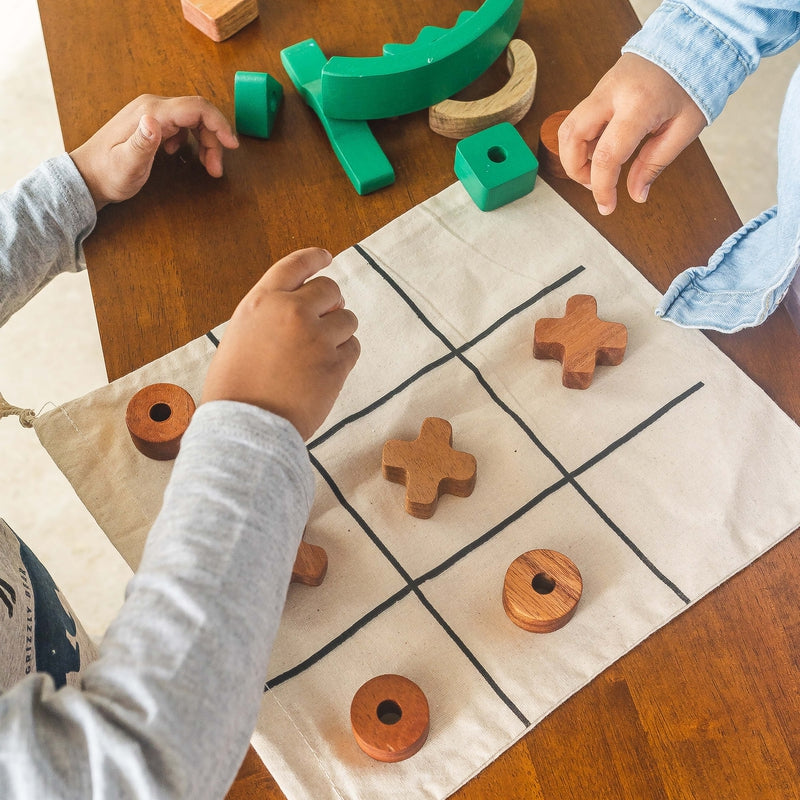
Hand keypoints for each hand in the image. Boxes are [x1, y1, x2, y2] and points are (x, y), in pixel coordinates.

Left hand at [69, 94, 238, 209]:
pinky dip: (193, 140)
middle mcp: (152, 106)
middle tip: (216, 169)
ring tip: (209, 167)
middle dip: (214, 139)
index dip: (219, 124)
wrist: (87, 176)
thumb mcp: (126, 164)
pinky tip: (183, 155)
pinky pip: (182, 124)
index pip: (196, 108)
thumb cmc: (107, 174)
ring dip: (206, 141)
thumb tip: (154, 121)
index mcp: (151, 112)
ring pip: (192, 120)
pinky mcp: (151, 123)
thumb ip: (142, 143)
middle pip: (197, 114)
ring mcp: (152, 113)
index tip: (232, 145)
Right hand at [201, 248, 360, 440]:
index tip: (326, 258)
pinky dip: (344, 356)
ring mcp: (316, 338)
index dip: (314, 258)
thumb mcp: (240, 335)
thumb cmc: (235, 388)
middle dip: (330, 304)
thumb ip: (269, 315)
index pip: (295, 265)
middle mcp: (291, 313)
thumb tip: (301, 307)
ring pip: (347, 319)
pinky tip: (325, 371)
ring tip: (319, 354)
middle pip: (330, 290)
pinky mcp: (334, 365)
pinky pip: (353, 348)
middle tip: (323, 321)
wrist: (245, 427)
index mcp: (262, 302)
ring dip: (339, 332)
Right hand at [557, 53, 706, 214]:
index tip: (607, 206)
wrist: (692, 41)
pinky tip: (604, 150)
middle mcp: (612, 93)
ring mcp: (601, 88)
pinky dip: (584, 142)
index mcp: (638, 105)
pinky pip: (581, 119)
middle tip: (595, 186)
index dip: (602, 188)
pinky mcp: (599, 89)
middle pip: (571, 138)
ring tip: (597, 171)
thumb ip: (655, 163)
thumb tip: (636, 195)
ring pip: (568, 128)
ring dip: (574, 156)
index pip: (607, 156)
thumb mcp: (684, 128)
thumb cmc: (693, 83)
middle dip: (575, 170)